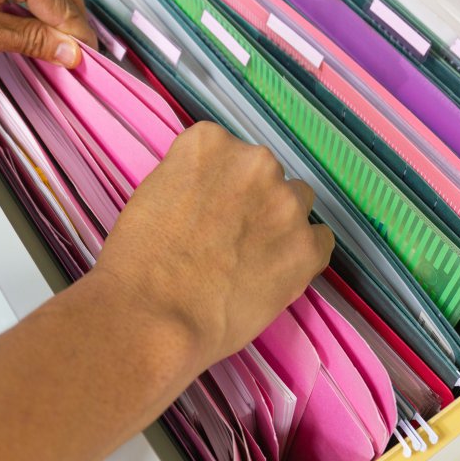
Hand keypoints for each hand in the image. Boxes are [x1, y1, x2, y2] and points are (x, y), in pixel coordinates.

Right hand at [92, 122, 334, 367]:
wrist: (153, 317)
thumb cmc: (138, 263)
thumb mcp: (155, 194)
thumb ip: (193, 182)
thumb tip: (215, 197)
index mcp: (210, 143)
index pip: (227, 152)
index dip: (218, 187)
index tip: (207, 212)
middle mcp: (254, 163)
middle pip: (265, 175)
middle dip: (251, 202)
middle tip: (228, 240)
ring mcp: (286, 204)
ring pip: (297, 203)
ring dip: (280, 224)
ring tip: (251, 260)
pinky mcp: (307, 248)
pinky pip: (321, 241)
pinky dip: (303, 255)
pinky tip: (276, 274)